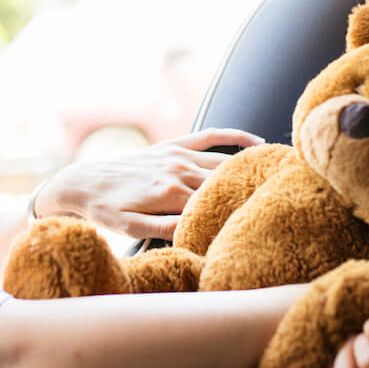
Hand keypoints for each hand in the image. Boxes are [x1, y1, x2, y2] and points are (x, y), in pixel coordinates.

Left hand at [36, 128, 263, 239]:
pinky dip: (234, 136)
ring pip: (222, 161)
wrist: (81, 182)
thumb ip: (164, 229)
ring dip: (251, 166)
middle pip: (225, 182)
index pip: (216, 203)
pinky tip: (256, 142)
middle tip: (288, 195)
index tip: (269, 214)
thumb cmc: (105, 212)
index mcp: (171, 194)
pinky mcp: (173, 145)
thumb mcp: (129, 229)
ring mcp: (177, 154)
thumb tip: (195, 231)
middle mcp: (178, 170)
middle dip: (254, 188)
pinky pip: (210, 136)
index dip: (242, 209)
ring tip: (281, 173)